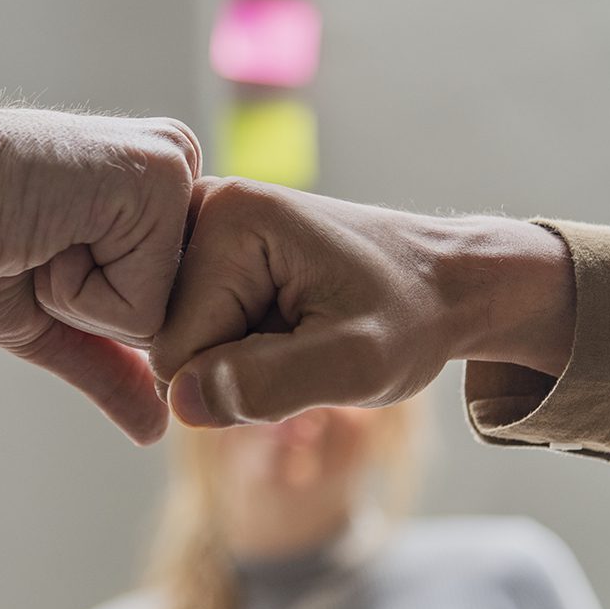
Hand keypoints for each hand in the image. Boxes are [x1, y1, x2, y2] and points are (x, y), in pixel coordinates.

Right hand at [0, 108, 202, 443]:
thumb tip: (157, 428)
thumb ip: (108, 364)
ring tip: (39, 237)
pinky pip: (147, 306)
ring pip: (168, 314)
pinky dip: (81, 294)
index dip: (98, 314)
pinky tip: (42, 233)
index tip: (39, 254)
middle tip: (38, 246)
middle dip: (99, 311)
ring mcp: (174, 168)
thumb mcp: (43, 316)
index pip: (174, 309)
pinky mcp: (160, 176)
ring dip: (86, 301)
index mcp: (155, 191)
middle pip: (182, 314)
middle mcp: (179, 167)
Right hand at [150, 179, 574, 426]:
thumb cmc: (409, 318)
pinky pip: (191, 327)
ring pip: (178, 340)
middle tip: (304, 344)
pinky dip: (235, 345)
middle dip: (232, 367)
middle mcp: (202, 207)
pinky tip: (282, 324)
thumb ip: (270, 384)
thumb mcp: (357, 364)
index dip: (236, 379)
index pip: (174, 349)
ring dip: (235, 359)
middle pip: (167, 341)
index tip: (304, 350)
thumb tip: (181, 401)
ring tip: (297, 333)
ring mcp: (201, 226)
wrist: (441, 283)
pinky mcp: (207, 247)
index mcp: (230, 219)